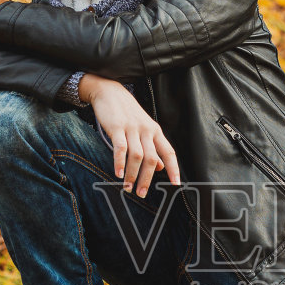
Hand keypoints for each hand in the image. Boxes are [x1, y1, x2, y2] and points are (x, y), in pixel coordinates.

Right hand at [83, 77, 180, 194]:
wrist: (109, 91)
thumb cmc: (127, 113)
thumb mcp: (143, 129)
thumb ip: (152, 148)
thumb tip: (161, 168)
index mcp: (155, 131)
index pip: (169, 152)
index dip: (173, 168)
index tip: (176, 184)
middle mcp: (146, 130)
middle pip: (152, 158)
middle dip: (147, 179)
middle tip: (142, 193)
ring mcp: (132, 128)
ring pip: (137, 156)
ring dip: (132, 174)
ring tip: (128, 188)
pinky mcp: (117, 127)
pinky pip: (121, 148)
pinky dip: (120, 162)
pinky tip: (118, 174)